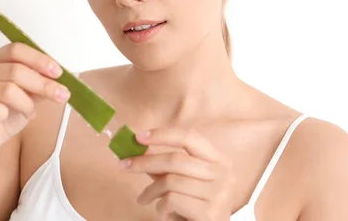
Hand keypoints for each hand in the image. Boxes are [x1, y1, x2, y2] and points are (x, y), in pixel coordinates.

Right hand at [0, 42, 70, 160]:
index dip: (39, 60)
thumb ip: (38, 86)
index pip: (16, 50)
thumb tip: (58, 79)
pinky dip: (7, 113)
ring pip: (8, 89)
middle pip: (15, 70)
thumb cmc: (3, 114)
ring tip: (30, 112)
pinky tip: (7, 118)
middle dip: (42, 83)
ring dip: (26, 103)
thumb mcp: (27, 97)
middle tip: (61, 94)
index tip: (58, 72)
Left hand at [118, 128, 235, 220]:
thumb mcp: (185, 183)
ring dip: (150, 191)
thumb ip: (167, 167)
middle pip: (175, 159)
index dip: (163, 135)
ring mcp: (219, 194)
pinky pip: (172, 201)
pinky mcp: (210, 214)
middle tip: (124, 166)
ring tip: (144, 199)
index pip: (190, 137)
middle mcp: (223, 174)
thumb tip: (140, 149)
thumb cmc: (198, 207)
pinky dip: (161, 207)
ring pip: (170, 181)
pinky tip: (164, 213)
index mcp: (219, 160)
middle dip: (144, 162)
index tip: (139, 137)